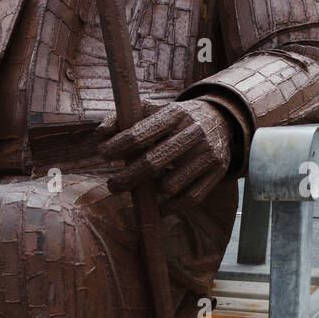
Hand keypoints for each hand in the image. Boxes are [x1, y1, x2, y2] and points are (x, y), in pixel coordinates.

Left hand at [96, 98, 233, 210]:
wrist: (220, 120)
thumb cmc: (174, 118)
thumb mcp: (152, 109)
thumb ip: (122, 118)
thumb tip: (99, 135)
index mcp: (174, 114)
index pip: (140, 134)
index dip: (117, 147)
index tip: (103, 154)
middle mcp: (193, 132)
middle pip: (153, 162)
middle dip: (127, 178)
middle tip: (113, 184)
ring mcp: (207, 153)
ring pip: (171, 185)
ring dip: (149, 193)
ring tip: (137, 190)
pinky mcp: (217, 172)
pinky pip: (190, 199)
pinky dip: (170, 208)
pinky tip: (155, 208)